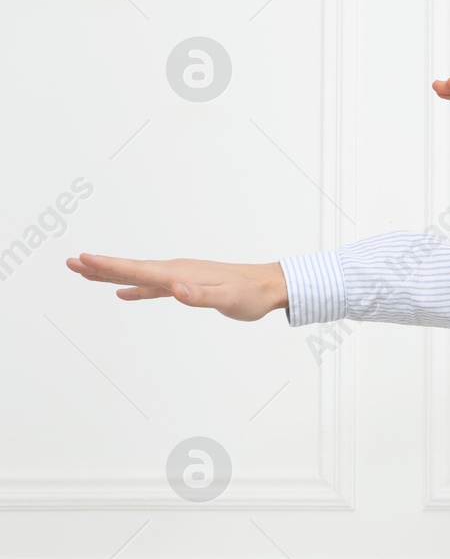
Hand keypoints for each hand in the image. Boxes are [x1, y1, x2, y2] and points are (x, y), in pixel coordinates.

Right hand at [66, 253, 286, 321]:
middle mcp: (176, 271)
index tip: (82, 259)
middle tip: (70, 262)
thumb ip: (200, 295)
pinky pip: (153, 286)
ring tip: (85, 273)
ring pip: (138, 276)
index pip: (138, 269)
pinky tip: (123, 293)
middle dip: (100, 266)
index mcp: (179, 273)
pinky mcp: (187, 286)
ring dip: (112, 275)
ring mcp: (180, 277)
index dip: (109, 266)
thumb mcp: (227, 299)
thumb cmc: (250, 294)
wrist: (269, 286)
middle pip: (131, 268)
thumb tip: (175, 289)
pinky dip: (135, 288)